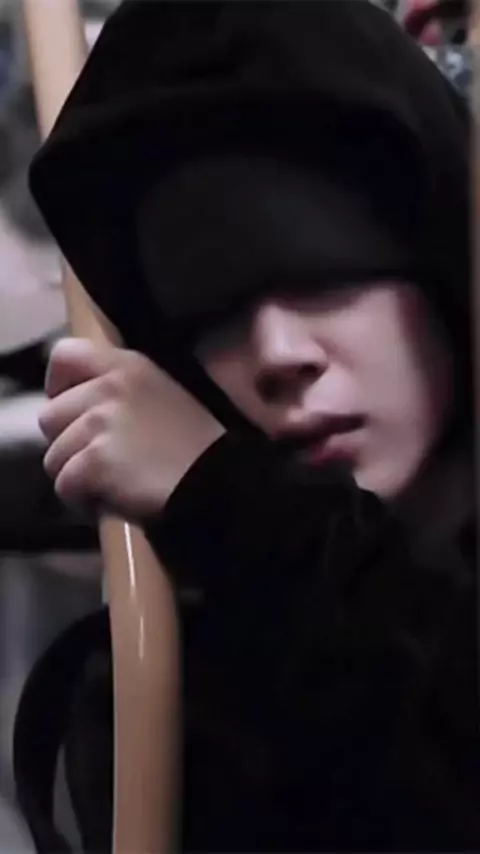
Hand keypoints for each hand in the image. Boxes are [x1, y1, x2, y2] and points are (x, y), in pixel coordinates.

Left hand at [39, 338, 224, 521]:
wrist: (215, 483)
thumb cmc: (194, 445)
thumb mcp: (162, 394)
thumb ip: (120, 389)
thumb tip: (77, 402)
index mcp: (127, 366)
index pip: (65, 355)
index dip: (58, 386)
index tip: (73, 411)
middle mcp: (108, 387)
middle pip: (50, 417)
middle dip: (68, 443)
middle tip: (100, 459)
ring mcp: (100, 423)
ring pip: (53, 456)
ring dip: (74, 475)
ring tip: (108, 483)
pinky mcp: (95, 460)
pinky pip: (64, 485)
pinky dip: (80, 500)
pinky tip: (108, 499)